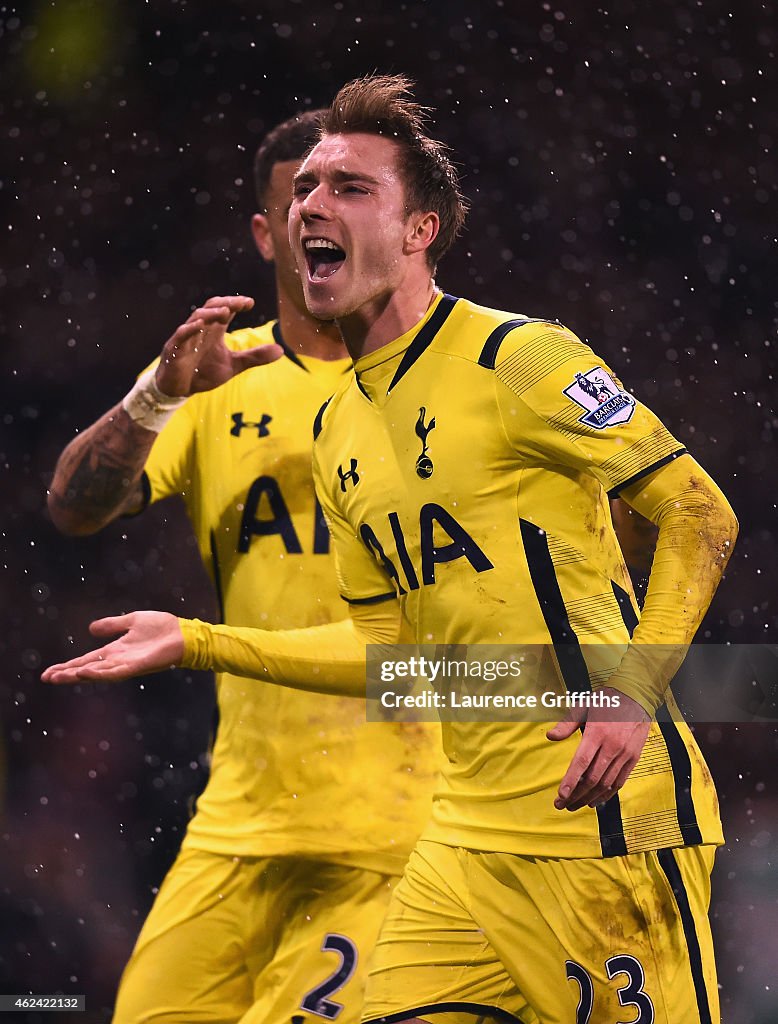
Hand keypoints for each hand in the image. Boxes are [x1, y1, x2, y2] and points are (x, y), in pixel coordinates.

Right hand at [41, 612, 183, 683]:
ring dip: (78, 674)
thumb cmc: (162, 628)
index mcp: (115, 651)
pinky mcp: (138, 665)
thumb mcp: (132, 621)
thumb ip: (112, 626)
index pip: (86, 661)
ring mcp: (127, 664)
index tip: (48, 673)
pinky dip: (99, 673)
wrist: (184, 633)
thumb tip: (90, 629)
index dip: (67, 666)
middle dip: (67, 674)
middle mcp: (118, 661)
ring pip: (97, 673)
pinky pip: (115, 672)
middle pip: (87, 669)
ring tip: (59, 676)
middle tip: (46, 678)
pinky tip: (85, 672)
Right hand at [155, 295, 281, 395]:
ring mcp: (187, 338)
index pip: (225, 310)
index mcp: (214, 331)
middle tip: (239, 303)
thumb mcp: (233, 365)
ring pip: (196, 318)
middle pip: (211, 308)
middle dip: (225, 303)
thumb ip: (255, 356)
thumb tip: (281, 350)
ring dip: (210, 314)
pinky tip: (199, 325)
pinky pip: (181, 335)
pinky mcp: (175, 349)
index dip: (236, 304)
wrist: (180, 390)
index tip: (250, 303)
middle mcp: (201, 329)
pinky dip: (189, 329)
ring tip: (223, 311)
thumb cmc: (204, 373)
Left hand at [546, 688, 650, 810]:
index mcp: (597, 733)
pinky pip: (619, 781)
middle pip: (592, 778)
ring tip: (575, 805)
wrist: (636, 696)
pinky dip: (607, 794)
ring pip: (605, 784)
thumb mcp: (583, 707)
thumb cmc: (607, 701)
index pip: (581, 763)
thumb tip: (550, 736)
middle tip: (562, 804)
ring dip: (589, 798)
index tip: (561, 795)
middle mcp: (612, 746)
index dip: (570, 782)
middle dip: (575, 795)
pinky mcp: (633, 758)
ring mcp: (624, 754)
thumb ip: (566, 724)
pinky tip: (595, 800)